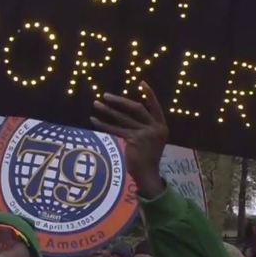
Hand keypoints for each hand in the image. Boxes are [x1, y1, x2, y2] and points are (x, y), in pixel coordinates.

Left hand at [91, 81, 167, 197]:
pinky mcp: (133, 140)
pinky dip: (103, 124)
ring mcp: (145, 134)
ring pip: (122, 118)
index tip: (141, 82)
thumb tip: (129, 112)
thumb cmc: (148, 156)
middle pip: (136, 108)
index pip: (155, 106)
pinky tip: (94, 120)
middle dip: (120, 100)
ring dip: (107, 110)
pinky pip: (115, 129)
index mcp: (161, 126)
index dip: (149, 94)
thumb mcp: (152, 139)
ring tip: (96, 104)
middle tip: (106, 95)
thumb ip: (146, 126)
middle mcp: (155, 128)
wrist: (148, 174)